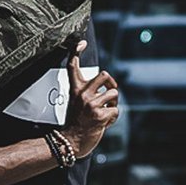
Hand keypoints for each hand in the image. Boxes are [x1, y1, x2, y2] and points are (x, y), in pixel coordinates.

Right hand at [63, 41, 119, 158]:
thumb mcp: (76, 102)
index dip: (76, 51)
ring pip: (113, 94)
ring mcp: (91, 104)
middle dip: (111, 84)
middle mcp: (83, 94)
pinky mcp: (100, 116)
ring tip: (106, 113)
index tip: (80, 43)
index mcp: (75, 89)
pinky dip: (112, 118)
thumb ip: (86, 92)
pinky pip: (115, 111)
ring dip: (113, 105)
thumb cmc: (75, 122)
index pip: (72, 66)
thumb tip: (106, 83)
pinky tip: (104, 123)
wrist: (70, 142)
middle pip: (104, 75)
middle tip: (110, 92)